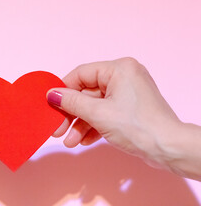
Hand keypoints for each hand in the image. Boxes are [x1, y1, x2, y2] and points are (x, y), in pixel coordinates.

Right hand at [47, 58, 182, 168]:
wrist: (168, 149)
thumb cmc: (139, 127)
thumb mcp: (98, 113)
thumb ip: (72, 102)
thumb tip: (52, 95)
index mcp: (119, 69)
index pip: (81, 74)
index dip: (63, 90)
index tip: (50, 104)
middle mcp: (124, 77)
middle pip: (86, 93)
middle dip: (71, 114)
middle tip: (57, 128)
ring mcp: (127, 94)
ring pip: (94, 106)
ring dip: (80, 124)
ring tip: (70, 141)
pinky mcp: (129, 109)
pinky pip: (104, 114)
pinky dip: (93, 126)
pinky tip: (83, 140)